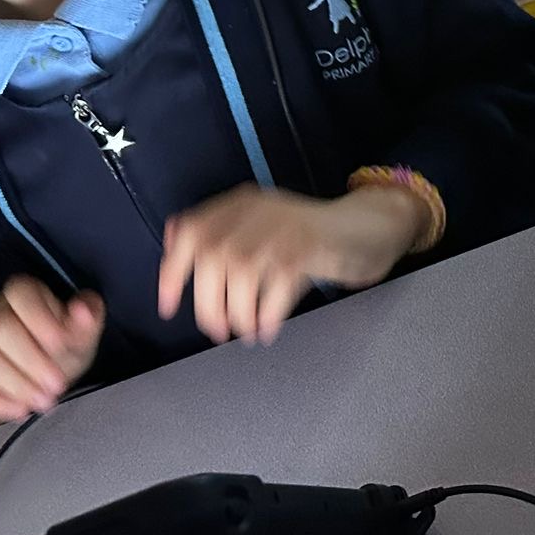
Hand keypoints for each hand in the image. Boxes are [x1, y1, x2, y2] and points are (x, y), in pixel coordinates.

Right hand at [0, 276, 104, 421]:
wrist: (50, 368)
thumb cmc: (64, 344)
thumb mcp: (84, 332)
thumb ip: (87, 318)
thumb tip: (82, 309)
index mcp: (23, 293)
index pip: (20, 295)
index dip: (39, 318)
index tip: (61, 343)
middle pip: (0, 328)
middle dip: (31, 360)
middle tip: (57, 383)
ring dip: (16, 384)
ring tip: (44, 400)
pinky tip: (19, 410)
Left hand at [157, 185, 427, 345]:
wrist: (365, 227)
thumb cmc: (307, 236)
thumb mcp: (260, 225)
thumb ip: (219, 230)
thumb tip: (171, 239)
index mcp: (242, 203)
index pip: (192, 230)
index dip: (173, 270)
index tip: (169, 307)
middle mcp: (260, 210)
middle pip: (213, 254)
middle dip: (208, 301)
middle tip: (216, 330)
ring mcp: (286, 226)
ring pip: (243, 271)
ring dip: (238, 310)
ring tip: (246, 330)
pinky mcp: (312, 247)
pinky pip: (279, 286)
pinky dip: (268, 314)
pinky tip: (268, 329)